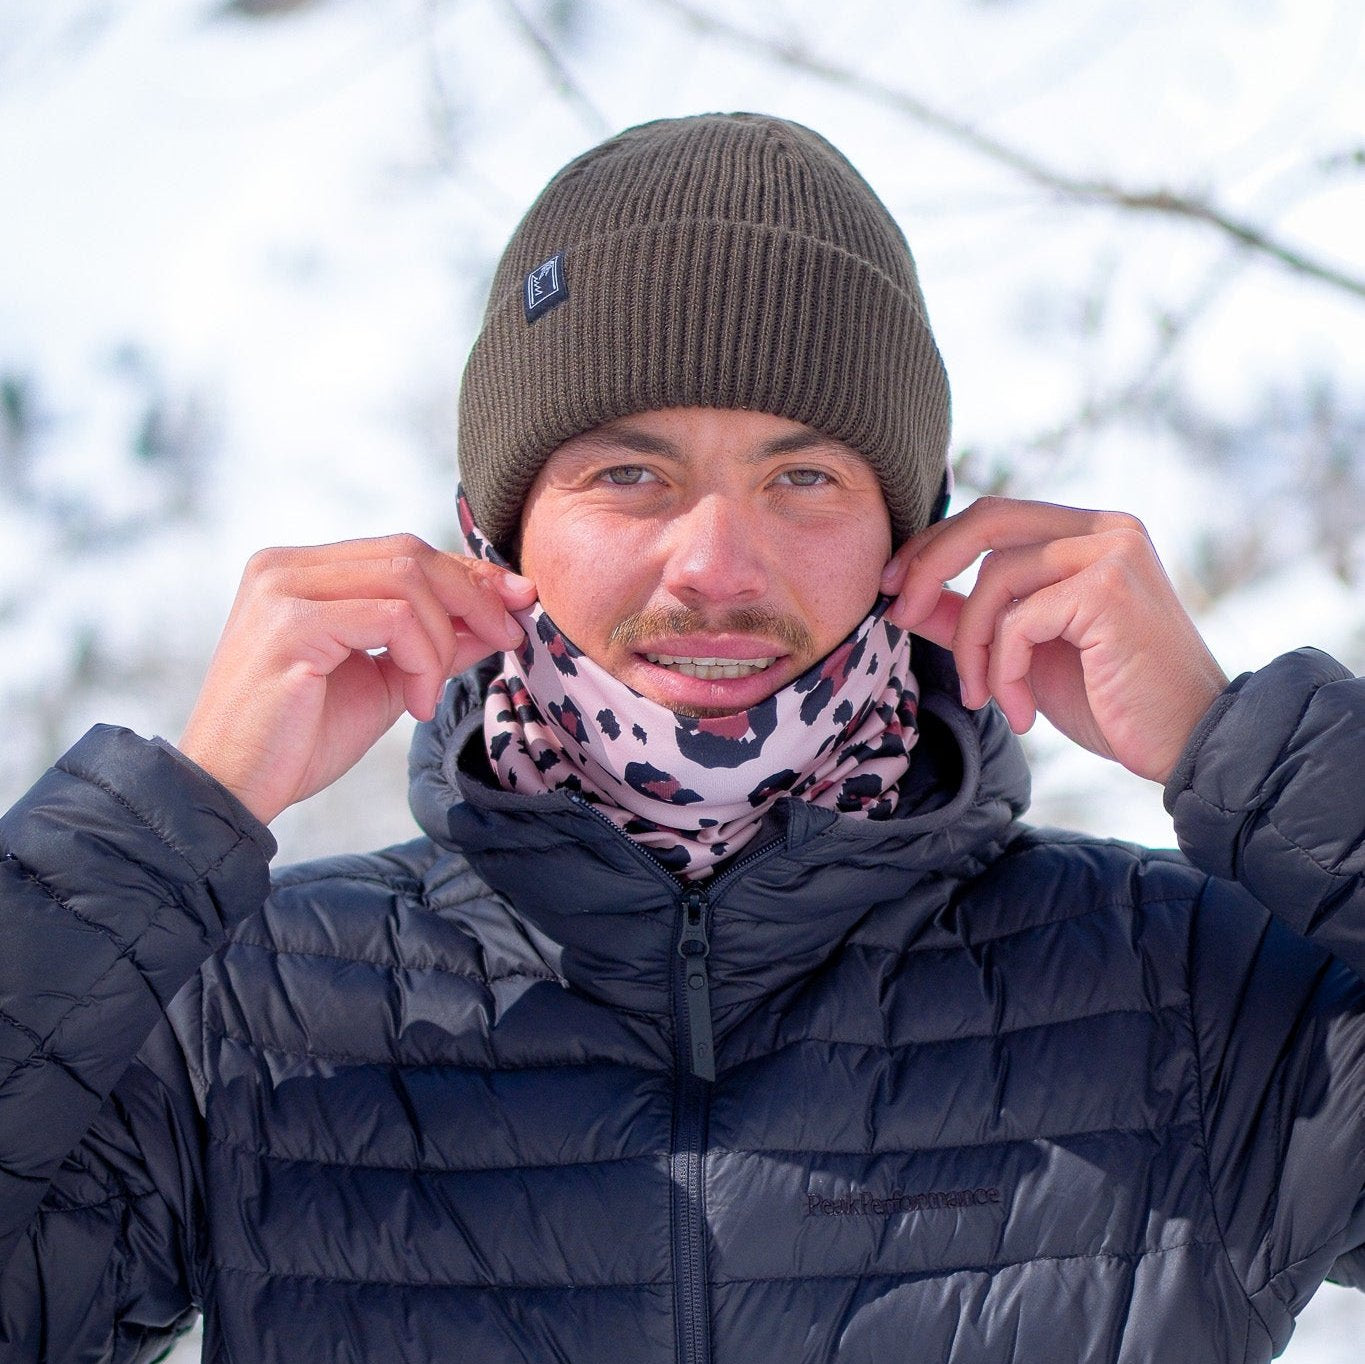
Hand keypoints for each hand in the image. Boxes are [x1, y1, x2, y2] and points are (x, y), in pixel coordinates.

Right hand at [178, 534, 535, 824]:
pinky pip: (390, 617)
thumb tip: (500, 616)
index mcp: (301, 571)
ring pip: (407, 581)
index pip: (403, 552)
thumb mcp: (387, 682)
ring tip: (430, 695)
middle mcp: (285, 566)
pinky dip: (422, 659)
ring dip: (443, 640)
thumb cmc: (300, 740)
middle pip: (410, 554)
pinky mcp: (289, 624)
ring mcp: (282, 589)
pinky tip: (416, 703)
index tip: (518, 603)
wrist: (234, 792)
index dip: (469, 574)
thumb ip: (435, 643)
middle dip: (474, 596)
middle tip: (507, 638)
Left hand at [880, 497, 1227, 783]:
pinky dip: (1002, 670)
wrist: (1186, 745)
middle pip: (987, 521)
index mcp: (1088, 533)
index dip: (933, 547)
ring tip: (984, 698)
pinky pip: (1018, 620)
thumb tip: (910, 596)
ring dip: (972, 646)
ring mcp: (1113, 552)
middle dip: (928, 567)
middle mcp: (1106, 529)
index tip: (893, 588)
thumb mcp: (1026, 652)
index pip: (993, 516)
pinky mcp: (1110, 588)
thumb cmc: (1112, 700)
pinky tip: (1022, 711)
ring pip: (995, 577)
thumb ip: (974, 617)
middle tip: (898, 614)